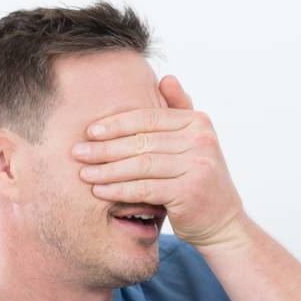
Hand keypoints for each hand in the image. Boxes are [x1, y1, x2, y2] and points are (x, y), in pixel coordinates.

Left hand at [73, 75, 245, 247]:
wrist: (223, 222)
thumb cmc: (199, 180)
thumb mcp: (194, 143)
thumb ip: (180, 111)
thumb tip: (166, 78)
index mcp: (199, 123)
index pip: (148, 118)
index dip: (116, 124)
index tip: (90, 132)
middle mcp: (202, 141)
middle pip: (142, 142)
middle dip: (105, 148)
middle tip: (77, 153)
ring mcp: (198, 166)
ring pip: (140, 165)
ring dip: (107, 170)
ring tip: (85, 173)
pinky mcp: (190, 192)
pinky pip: (144, 188)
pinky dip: (119, 190)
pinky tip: (100, 191)